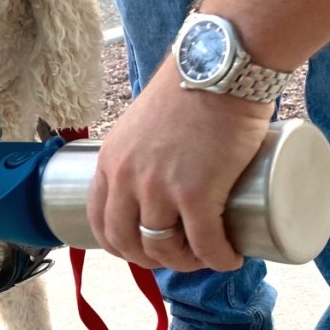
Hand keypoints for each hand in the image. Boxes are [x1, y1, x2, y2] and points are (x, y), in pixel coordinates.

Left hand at [87, 59, 273, 271]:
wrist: (219, 67)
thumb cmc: (189, 88)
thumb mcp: (143, 123)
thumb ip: (141, 147)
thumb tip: (160, 169)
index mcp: (109, 162)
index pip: (99, 221)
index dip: (120, 245)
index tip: (142, 249)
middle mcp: (126, 179)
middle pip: (129, 242)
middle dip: (152, 259)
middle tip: (180, 255)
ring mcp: (159, 188)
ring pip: (165, 248)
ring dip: (187, 262)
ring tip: (208, 256)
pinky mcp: (196, 192)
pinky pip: (204, 243)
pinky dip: (219, 258)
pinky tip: (230, 259)